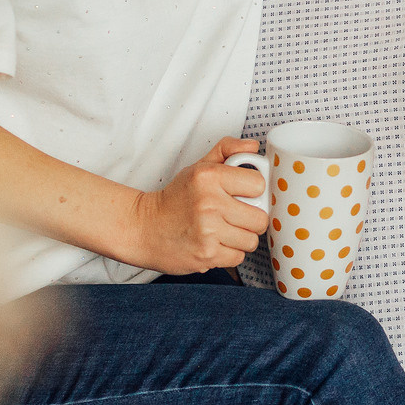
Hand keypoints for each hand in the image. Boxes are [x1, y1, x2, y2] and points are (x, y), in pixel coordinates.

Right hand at [129, 137, 269, 273]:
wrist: (144, 228)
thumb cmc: (175, 199)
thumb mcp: (198, 167)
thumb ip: (227, 150)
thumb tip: (253, 146)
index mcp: (209, 176)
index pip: (258, 184)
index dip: (254, 191)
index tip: (243, 195)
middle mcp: (209, 203)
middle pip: (260, 218)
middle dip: (251, 219)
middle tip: (235, 216)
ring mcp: (208, 231)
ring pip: (251, 241)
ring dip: (241, 238)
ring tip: (224, 231)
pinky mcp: (206, 255)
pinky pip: (238, 257)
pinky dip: (229, 253)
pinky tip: (215, 244)